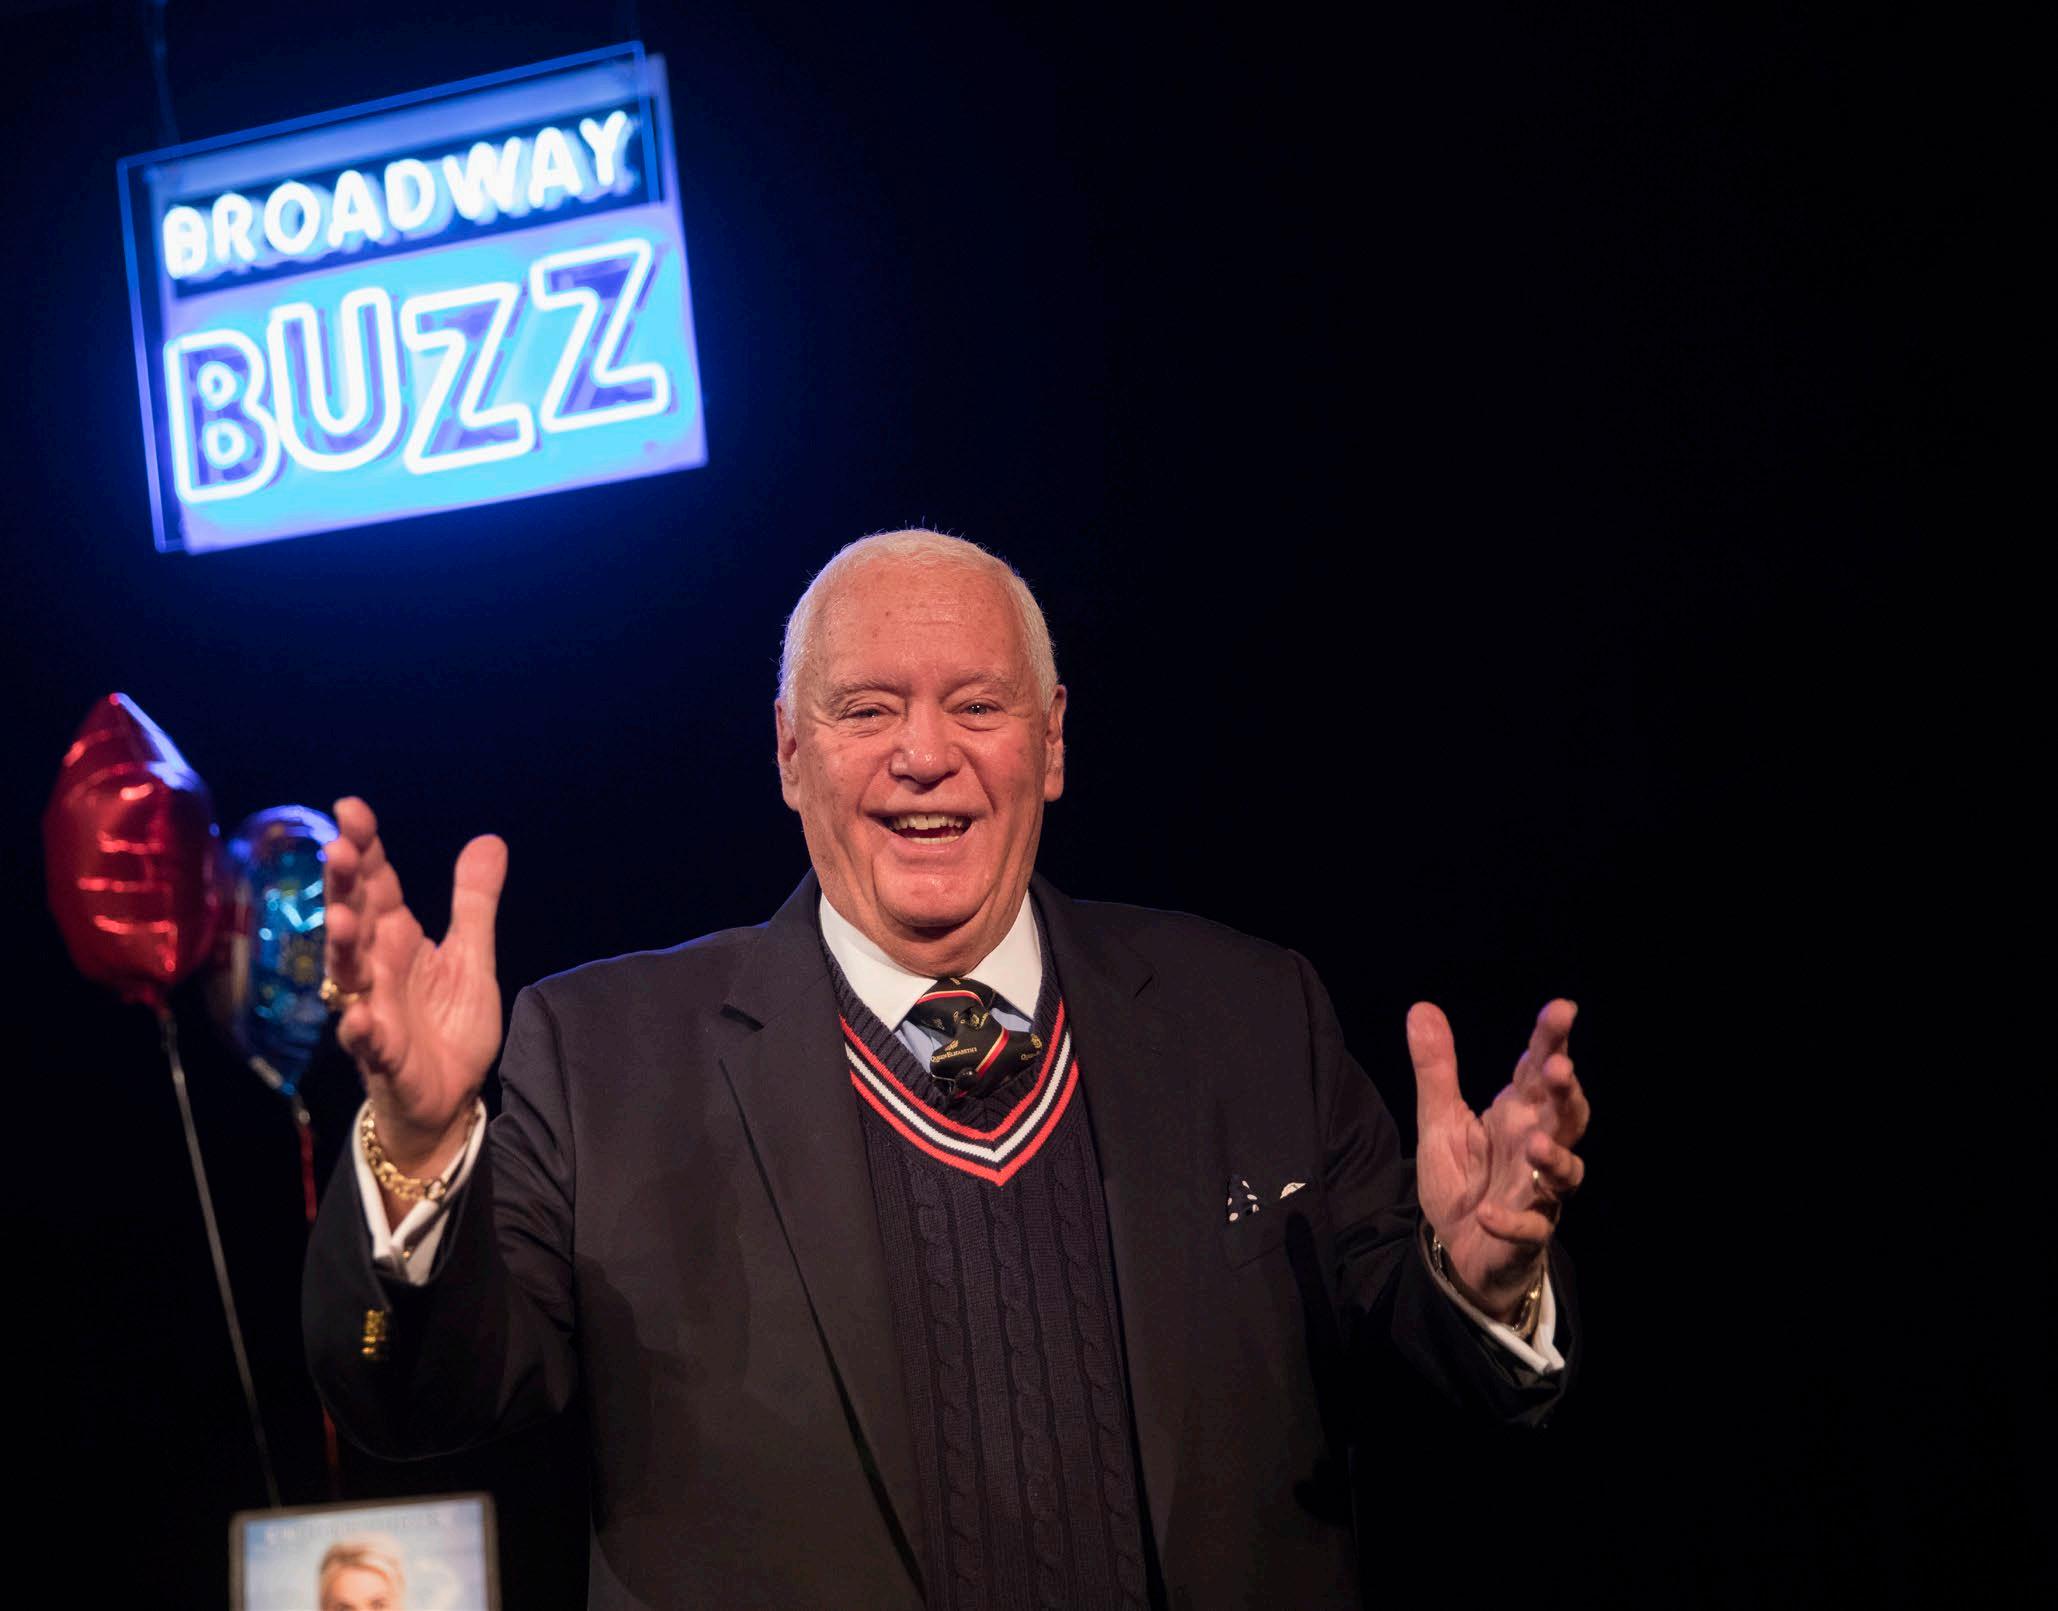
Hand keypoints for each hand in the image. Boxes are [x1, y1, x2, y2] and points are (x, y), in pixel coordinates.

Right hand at [326, 797, 507, 1178]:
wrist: (449, 1098)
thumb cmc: (448, 1025)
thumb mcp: (471, 956)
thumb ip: (474, 902)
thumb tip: (488, 839)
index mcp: (397, 939)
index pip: (377, 885)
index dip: (365, 848)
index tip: (350, 808)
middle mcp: (376, 969)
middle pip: (354, 918)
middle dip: (344, 884)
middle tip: (339, 847)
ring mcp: (373, 1011)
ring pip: (350, 975)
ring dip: (343, 946)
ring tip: (342, 918)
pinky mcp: (383, 1056)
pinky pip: (367, 1041)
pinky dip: (361, 1028)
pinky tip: (361, 1015)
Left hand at [1407, 998, 1589, 1320]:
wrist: (1458, 1248)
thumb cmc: (1464, 1178)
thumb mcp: (1439, 1120)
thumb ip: (1436, 1069)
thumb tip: (1421, 1008)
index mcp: (1518, 1114)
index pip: (1539, 1071)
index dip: (1553, 1041)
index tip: (1562, 1009)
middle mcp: (1535, 1147)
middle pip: (1566, 1116)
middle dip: (1567, 1094)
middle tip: (1559, 1070)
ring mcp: (1536, 1192)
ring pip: (1565, 1173)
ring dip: (1555, 1157)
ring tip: (1536, 1143)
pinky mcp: (1524, 1235)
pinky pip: (1527, 1229)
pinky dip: (1512, 1222)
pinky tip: (1488, 1214)